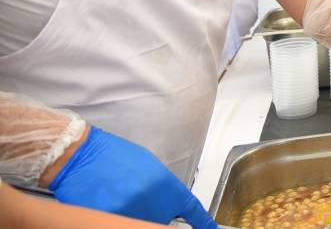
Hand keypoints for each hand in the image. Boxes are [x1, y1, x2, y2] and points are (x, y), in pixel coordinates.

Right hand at [49, 126, 216, 228]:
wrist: (80, 155)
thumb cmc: (113, 156)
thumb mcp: (150, 168)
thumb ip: (162, 191)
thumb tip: (167, 208)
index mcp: (168, 188)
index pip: (193, 213)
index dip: (203, 224)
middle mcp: (154, 205)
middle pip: (161, 223)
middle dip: (153, 217)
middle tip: (138, 200)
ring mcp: (132, 216)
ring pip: (138, 224)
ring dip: (132, 216)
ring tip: (119, 197)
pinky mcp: (110, 221)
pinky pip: (118, 224)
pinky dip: (115, 218)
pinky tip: (109, 202)